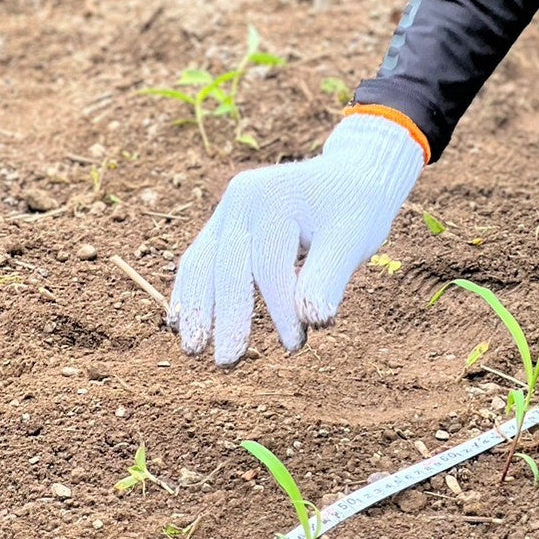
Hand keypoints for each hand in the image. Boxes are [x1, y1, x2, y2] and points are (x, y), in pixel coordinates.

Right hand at [170, 113, 424, 364]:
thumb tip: (315, 321)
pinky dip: (191, 293)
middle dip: (227, 316)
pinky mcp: (223, 223)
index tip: (295, 345)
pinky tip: (182, 326)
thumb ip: (329, 276)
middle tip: (228, 363)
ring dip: (196, 308)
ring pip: (201, 262)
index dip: (281, 308)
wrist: (349, 176)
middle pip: (228, 265)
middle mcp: (243, 198)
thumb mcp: (353, 239)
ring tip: (193, 350)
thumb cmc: (356, 210)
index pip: (271, 264)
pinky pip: (199, 260)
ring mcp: (228, 209)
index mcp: (276, 197)